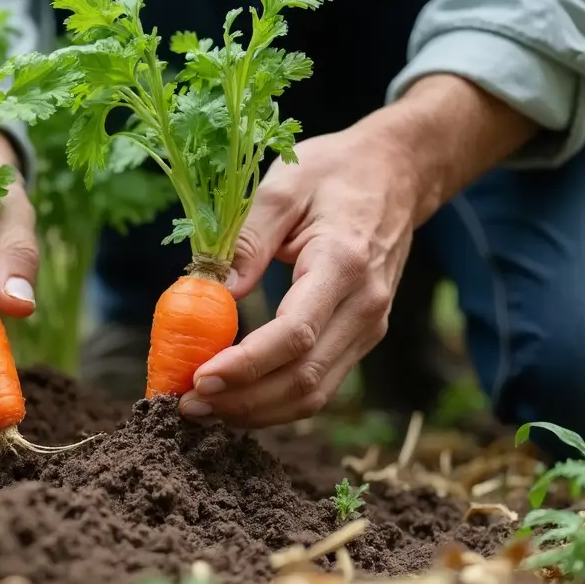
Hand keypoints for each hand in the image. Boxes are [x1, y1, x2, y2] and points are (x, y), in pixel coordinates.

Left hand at [179, 74, 537, 426]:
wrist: (397, 174)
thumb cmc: (334, 172)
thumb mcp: (283, 186)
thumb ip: (248, 238)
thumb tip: (212, 292)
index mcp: (343, 263)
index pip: (296, 333)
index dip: (246, 365)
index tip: (198, 377)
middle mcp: (365, 305)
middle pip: (304, 377)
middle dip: (242, 400)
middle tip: (186, 404)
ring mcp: (369, 326)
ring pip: (314, 393)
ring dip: (256, 411)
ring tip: (203, 409)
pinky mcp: (363, 336)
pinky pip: (320, 384)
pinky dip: (276, 402)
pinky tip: (236, 400)